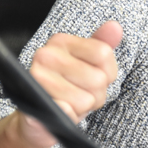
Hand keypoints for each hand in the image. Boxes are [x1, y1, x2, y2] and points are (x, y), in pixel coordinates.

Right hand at [0, 21, 122, 147]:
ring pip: (86, 99)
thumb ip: (102, 44)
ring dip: (84, 107)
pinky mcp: (33, 107)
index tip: (93, 76)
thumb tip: (115, 27)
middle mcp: (45, 56)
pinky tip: (62, 114)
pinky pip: (68, 112)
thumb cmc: (68, 88)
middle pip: (98, 78)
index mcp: (60, 41)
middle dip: (96, 93)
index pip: (103, 53)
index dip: (107, 72)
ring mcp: (36, 81)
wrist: (37, 121)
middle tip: (80, 94)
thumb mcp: (88, 64)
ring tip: (70, 104)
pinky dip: (71, 117)